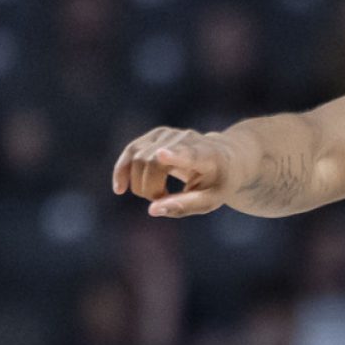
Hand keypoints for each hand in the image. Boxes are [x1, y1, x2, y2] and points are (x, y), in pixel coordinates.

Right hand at [112, 127, 240, 217]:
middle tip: (163, 201)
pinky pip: (131, 151)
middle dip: (150, 189)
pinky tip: (120, 188)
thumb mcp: (210, 200)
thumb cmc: (217, 182)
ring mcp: (170, 134)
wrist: (225, 157)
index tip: (161, 155)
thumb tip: (151, 210)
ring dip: (139, 184)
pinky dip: (123, 170)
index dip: (174, 155)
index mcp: (207, 155)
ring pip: (138, 157)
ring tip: (156, 194)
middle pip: (153, 163)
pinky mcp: (156, 135)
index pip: (189, 154)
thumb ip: (184, 206)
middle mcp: (187, 139)